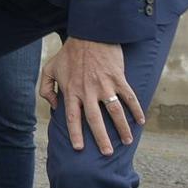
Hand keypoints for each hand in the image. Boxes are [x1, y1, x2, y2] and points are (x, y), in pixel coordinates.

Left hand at [41, 36, 141, 154]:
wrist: (90, 33)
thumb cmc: (69, 52)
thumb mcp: (49, 69)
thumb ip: (46, 89)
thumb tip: (53, 106)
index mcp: (71, 91)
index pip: (73, 118)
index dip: (75, 134)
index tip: (79, 148)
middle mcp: (88, 91)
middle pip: (95, 120)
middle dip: (101, 138)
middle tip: (107, 153)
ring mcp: (105, 85)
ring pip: (115, 112)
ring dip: (122, 128)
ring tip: (127, 141)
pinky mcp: (118, 78)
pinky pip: (129, 97)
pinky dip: (136, 110)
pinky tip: (141, 121)